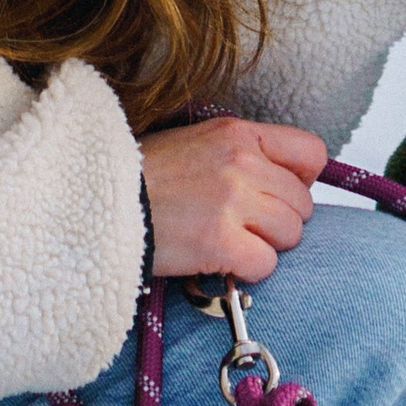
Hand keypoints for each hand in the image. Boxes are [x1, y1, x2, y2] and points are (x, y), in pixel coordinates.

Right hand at [139, 112, 327, 283]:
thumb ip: (242, 154)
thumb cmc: (142, 176)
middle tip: (245, 226)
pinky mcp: (221, 242)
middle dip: (279, 220)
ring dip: (264, 246)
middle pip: (302, 203)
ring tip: (229, 242)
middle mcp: (242, 163)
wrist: (95, 200)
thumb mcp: (195, 142)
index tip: (282, 193)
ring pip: (289, 235)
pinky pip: (265, 264)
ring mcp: (233, 202)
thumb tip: (283, 181)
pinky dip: (247, 271)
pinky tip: (219, 261)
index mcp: (238, 134)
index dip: (303, 180)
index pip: (311, 153)